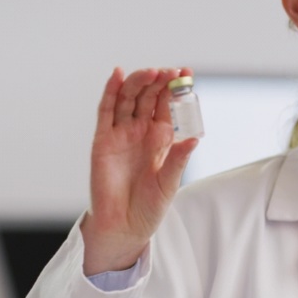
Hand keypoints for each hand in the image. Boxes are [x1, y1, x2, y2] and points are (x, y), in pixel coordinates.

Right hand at [80, 67, 198, 275]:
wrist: (124, 226)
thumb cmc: (149, 206)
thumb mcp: (169, 183)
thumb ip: (178, 160)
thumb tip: (195, 139)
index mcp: (161, 138)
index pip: (168, 105)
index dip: (177, 88)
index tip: (187, 73)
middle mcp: (141, 131)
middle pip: (149, 97)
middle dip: (160, 82)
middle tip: (170, 72)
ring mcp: (121, 133)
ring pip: (129, 98)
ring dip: (139, 82)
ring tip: (151, 72)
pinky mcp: (102, 140)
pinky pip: (106, 111)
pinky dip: (111, 91)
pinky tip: (118, 75)